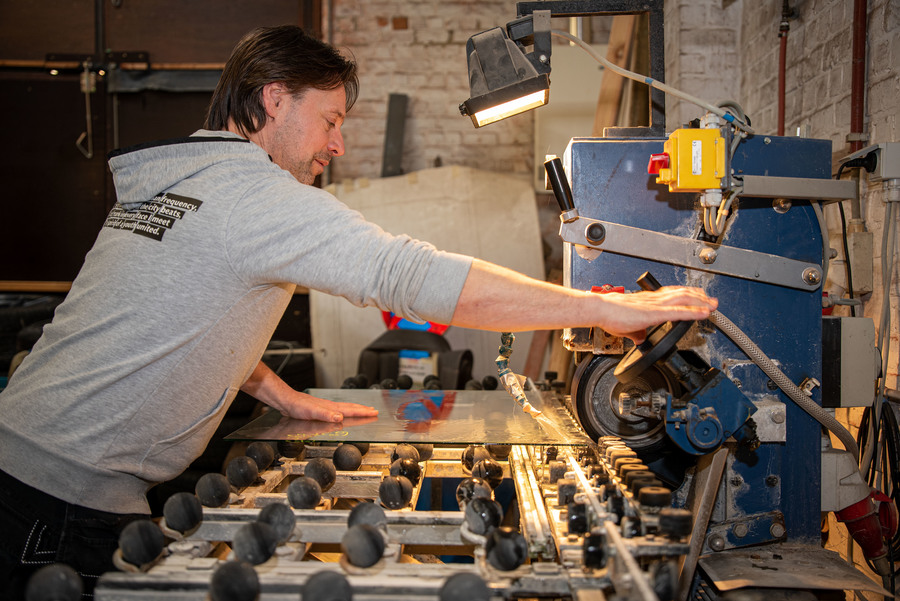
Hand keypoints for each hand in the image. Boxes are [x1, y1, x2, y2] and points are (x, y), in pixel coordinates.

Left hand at [278, 390, 378, 422]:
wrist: (288, 401)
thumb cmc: (298, 407)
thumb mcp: (312, 412)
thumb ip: (326, 415)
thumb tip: (340, 417)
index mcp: (332, 408)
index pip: (351, 410)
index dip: (363, 412)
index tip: (374, 412)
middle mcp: (331, 407)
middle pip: (351, 407)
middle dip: (363, 409)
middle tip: (374, 410)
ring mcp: (327, 407)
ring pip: (346, 407)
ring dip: (356, 409)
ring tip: (364, 409)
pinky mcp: (322, 409)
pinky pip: (339, 409)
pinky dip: (346, 410)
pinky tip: (343, 412)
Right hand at [597, 286, 717, 343]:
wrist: (601, 309)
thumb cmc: (609, 314)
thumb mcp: (626, 326)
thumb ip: (636, 331)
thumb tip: (640, 338)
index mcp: (648, 300)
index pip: (672, 294)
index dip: (687, 294)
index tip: (697, 296)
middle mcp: (655, 299)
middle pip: (682, 294)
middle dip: (699, 297)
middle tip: (712, 301)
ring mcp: (656, 305)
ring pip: (684, 299)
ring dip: (701, 302)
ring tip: (713, 306)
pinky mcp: (655, 313)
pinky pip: (679, 312)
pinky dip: (694, 312)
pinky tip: (704, 313)